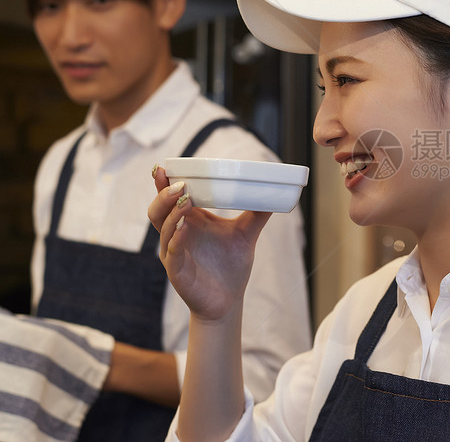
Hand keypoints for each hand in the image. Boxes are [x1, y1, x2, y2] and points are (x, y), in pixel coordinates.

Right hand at [148, 166, 271, 320]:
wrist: (228, 300)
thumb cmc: (231, 265)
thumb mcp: (246, 233)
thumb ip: (257, 213)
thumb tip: (273, 193)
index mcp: (190, 221)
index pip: (170, 198)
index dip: (163, 183)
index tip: (164, 167)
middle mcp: (177, 234)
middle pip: (158, 210)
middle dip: (164, 194)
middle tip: (179, 184)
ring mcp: (174, 252)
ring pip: (163, 228)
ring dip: (172, 213)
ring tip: (185, 200)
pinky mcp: (178, 271)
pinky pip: (172, 253)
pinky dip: (177, 239)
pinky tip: (185, 230)